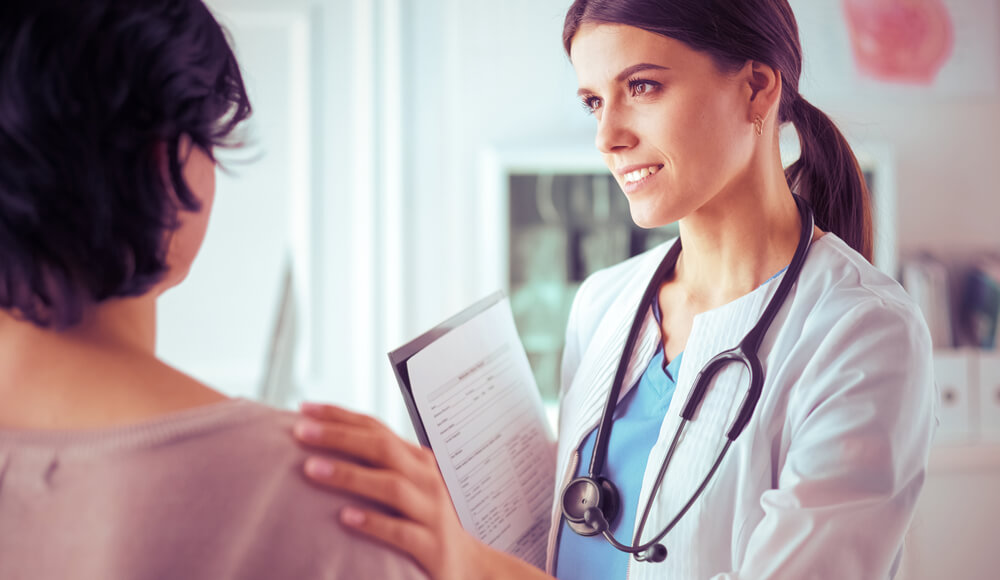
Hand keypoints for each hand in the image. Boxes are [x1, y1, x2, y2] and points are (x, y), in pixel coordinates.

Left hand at [294, 403, 550, 579]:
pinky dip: (373, 522)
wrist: (468, 564)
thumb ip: (376, 466)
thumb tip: (323, 445)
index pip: (376, 429)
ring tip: (312, 469)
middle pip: (382, 448)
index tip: (305, 409)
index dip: (341, 416)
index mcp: (416, 460)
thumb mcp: (406, 486)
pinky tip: (346, 518)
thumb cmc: (425, 522)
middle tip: (300, 431)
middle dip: (339, 437)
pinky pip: (400, 532)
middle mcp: (425, 479)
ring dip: (349, 475)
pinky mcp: (431, 545)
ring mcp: (431, 512)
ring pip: (390, 486)